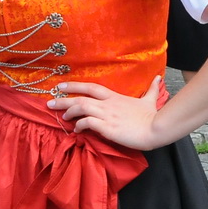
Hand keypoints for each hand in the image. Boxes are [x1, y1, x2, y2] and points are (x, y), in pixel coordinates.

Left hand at [48, 77, 165, 148]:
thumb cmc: (152, 116)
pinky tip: (76, 130)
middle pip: (81, 98)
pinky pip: (88, 123)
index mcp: (115, 97)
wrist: (156, 128)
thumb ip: (151, 90)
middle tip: (49, 102)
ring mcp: (107, 116)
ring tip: (63, 117)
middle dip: (63, 100)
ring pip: (82, 108)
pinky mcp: (107, 128)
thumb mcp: (150, 101)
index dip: (75, 86)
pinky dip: (79, 125)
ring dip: (69, 112)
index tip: (60, 86)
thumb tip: (158, 78)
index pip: (91, 88)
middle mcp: (108, 104)